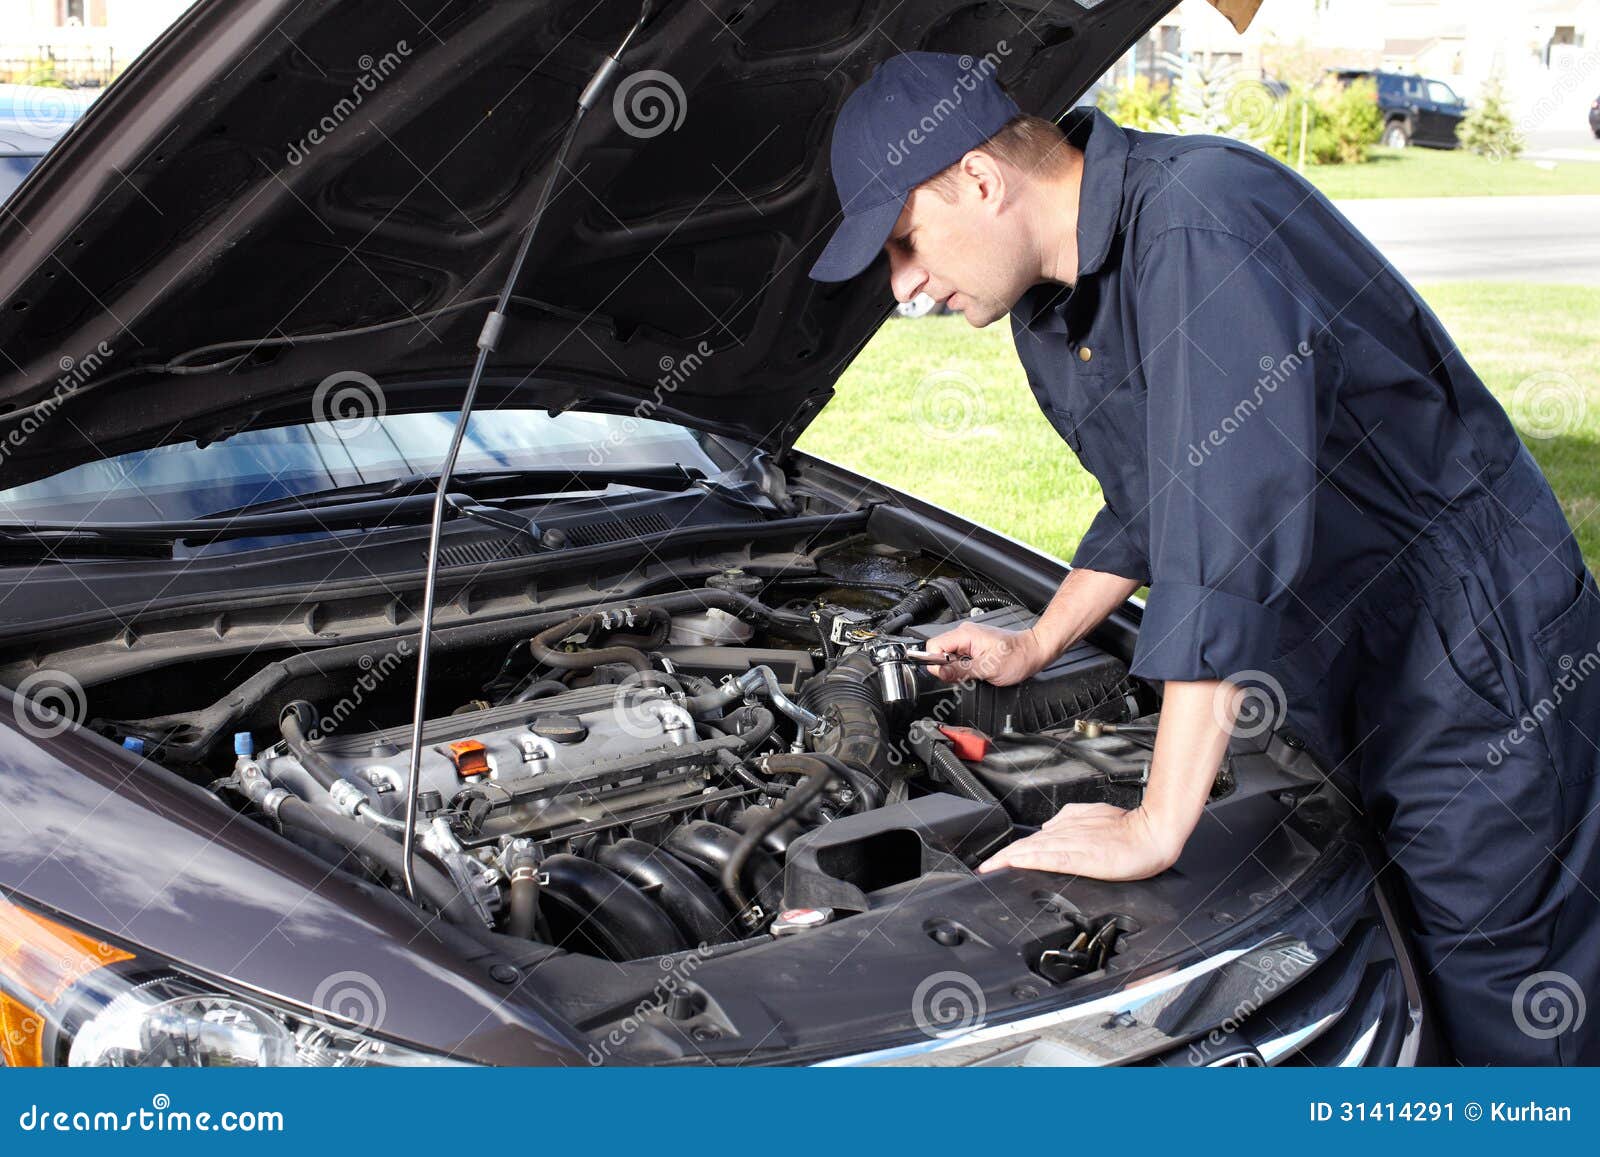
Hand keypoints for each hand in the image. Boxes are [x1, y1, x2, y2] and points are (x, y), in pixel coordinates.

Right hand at [924, 622, 1048, 685]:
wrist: (1034, 651)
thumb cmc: (1017, 657)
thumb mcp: (987, 668)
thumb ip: (960, 670)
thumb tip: (939, 671)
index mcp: (965, 634)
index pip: (934, 646)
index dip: (936, 662)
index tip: (948, 673)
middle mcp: (965, 633)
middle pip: (940, 651)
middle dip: (948, 667)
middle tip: (967, 674)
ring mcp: (969, 639)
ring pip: (949, 656)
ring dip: (957, 668)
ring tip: (975, 671)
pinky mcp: (974, 645)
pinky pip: (959, 657)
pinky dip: (964, 666)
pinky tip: (977, 669)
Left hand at [976, 803, 1183, 880]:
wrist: (1153, 832)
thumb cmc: (1129, 827)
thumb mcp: (1094, 815)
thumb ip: (1069, 819)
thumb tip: (1047, 826)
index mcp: (1068, 827)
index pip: (1032, 840)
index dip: (1010, 851)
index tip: (993, 860)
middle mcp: (1067, 834)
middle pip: (1027, 845)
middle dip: (1003, 857)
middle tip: (984, 868)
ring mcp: (1074, 844)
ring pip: (1035, 850)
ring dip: (1011, 859)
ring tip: (992, 867)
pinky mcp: (1084, 856)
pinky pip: (1052, 858)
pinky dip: (1033, 860)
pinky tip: (1019, 865)